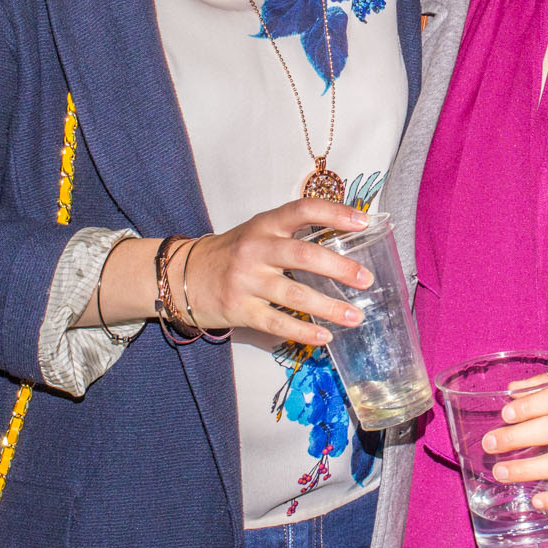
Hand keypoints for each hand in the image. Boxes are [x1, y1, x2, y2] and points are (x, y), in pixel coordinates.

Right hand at [173, 200, 374, 342]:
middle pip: (304, 255)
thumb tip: (343, 239)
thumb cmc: (231, 253)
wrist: (180, 276)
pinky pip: (277, 323)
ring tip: (356, 316)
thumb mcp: (257, 233)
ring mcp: (246, 280)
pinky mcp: (239, 310)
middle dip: (340, 268)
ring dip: (330, 307)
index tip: (363, 221)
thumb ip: (291, 234)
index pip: (303, 210)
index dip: (335, 213)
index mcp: (264, 225)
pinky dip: (304, 332)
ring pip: (295, 296)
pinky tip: (326, 337)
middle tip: (366, 279)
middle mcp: (256, 249)